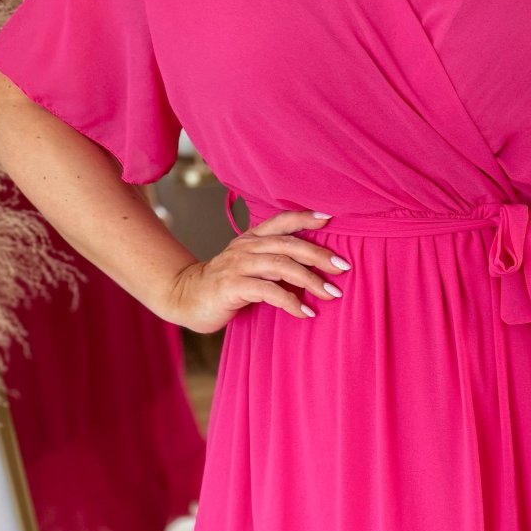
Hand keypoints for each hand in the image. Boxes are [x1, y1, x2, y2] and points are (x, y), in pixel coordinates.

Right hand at [164, 209, 348, 332]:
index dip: (305, 217)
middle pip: (289, 244)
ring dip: (311, 280)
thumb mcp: (251, 267)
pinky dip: (291, 302)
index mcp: (251, 238)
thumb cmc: (227, 285)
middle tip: (343, 267)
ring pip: (281, 266)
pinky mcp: (232, 286)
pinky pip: (268, 291)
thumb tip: (315, 268)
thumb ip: (275, 262)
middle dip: (319, 255)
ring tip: (332, 294)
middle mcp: (246, 247)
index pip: (281, 221)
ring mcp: (237, 265)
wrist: (187, 298)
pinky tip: (306, 312)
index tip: (330, 219)